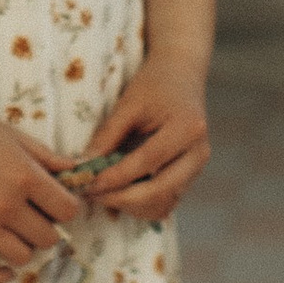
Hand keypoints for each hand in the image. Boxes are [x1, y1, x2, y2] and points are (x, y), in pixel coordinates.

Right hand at [0, 96, 87, 282]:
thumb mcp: (10, 133)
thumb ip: (45, 155)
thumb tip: (77, 170)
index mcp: (24, 175)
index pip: (67, 210)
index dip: (66, 207)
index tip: (56, 202)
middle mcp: (7, 204)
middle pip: (48, 237)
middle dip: (47, 228)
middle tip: (34, 215)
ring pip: (23, 256)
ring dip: (24, 246)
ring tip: (15, 231)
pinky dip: (0, 276)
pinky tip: (5, 269)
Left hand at [73, 51, 211, 221]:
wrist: (182, 76)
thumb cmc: (154, 84)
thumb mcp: (129, 103)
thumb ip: (108, 135)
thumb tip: (84, 167)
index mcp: (187, 129)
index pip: (147, 162)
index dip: (116, 177)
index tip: (89, 183)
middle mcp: (198, 154)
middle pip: (160, 192)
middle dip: (122, 199)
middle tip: (92, 193)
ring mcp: (198, 168)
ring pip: (164, 204)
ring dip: (131, 206)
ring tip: (103, 193)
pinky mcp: (190, 177)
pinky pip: (166, 202)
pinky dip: (142, 205)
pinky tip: (120, 193)